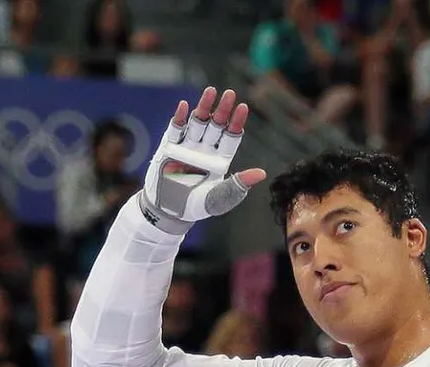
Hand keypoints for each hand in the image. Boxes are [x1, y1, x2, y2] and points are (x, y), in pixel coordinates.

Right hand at [138, 87, 266, 234]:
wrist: (168, 212)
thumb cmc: (197, 207)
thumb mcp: (220, 198)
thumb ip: (238, 185)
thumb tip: (261, 174)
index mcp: (220, 160)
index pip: (231, 137)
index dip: (236, 122)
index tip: (243, 107)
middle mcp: (205, 149)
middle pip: (216, 125)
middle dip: (222, 110)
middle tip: (230, 93)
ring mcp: (187, 146)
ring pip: (198, 122)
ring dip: (204, 106)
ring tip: (211, 91)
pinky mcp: (170, 147)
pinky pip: (176, 129)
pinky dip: (180, 118)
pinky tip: (186, 106)